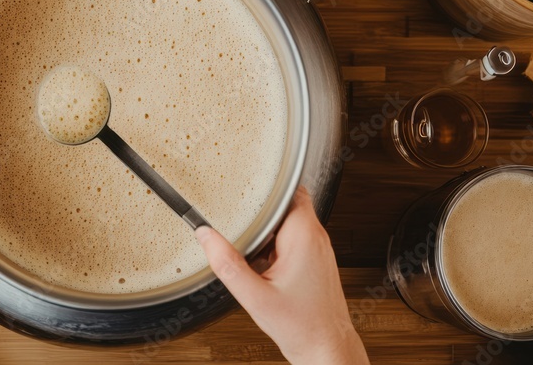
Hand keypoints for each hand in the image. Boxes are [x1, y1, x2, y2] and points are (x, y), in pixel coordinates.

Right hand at [196, 187, 367, 364]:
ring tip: (248, 244)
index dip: (268, 185)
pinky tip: (260, 263)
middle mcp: (316, 238)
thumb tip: (206, 237)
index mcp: (304, 235)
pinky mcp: (315, 261)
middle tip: (239, 216)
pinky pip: (291, 239)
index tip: (246, 185)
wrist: (326, 348)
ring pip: (288, 222)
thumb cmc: (302, 326)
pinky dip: (273, 244)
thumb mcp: (254, 296)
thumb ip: (226, 264)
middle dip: (262, 208)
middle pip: (286, 203)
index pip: (290, 189)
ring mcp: (318, 249)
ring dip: (267, 229)